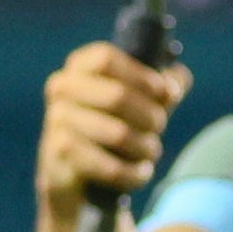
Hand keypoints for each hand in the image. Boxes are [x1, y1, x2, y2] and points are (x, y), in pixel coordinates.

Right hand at [42, 44, 188, 216]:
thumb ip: (162, 86)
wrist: (70, 171)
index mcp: (80, 65)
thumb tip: (176, 84)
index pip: (106, 59)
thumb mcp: (138, 100)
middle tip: (160, 127)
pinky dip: (134, 173)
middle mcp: (62, 87)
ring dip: (146, 146)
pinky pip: (110, 167)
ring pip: (118, 134)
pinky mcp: (59, 155)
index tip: (166, 93)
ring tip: (151, 151)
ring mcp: (57, 121)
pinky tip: (142, 172)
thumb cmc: (111, 124)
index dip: (141, 76)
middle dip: (150, 116)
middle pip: (117, 96)